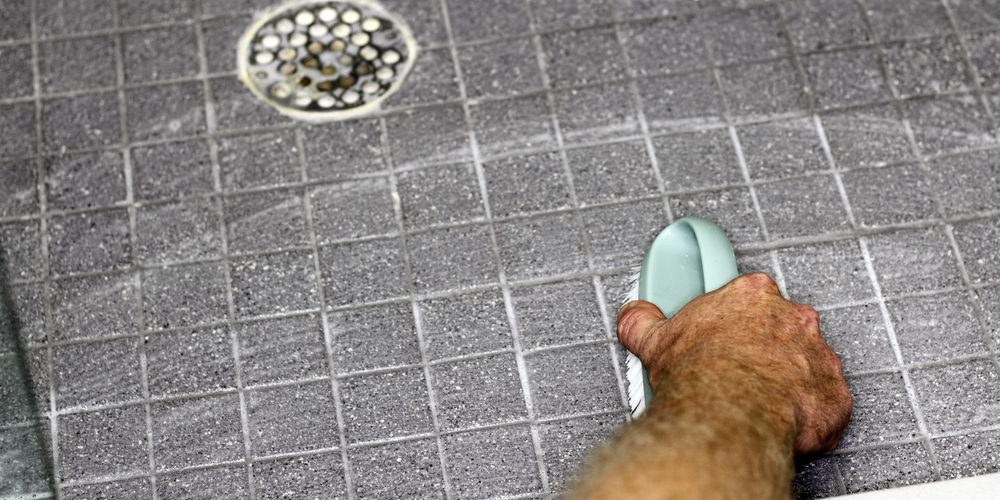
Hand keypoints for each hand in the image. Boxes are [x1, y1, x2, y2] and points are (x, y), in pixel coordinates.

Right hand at [617, 273, 851, 453]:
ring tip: (758, 404)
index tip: (724, 340)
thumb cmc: (699, 376)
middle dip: (765, 351)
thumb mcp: (654, 341)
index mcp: (752, 296)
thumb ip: (642, 321)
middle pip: (784, 330)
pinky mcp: (834, 395)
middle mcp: (794, 319)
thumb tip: (634, 316)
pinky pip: (825, 404)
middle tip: (738, 374)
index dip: (736, 323)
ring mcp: (819, 356)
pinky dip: (808, 415)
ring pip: (808, 366)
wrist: (728, 417)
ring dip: (788, 382)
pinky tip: (781, 423)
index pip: (751, 299)